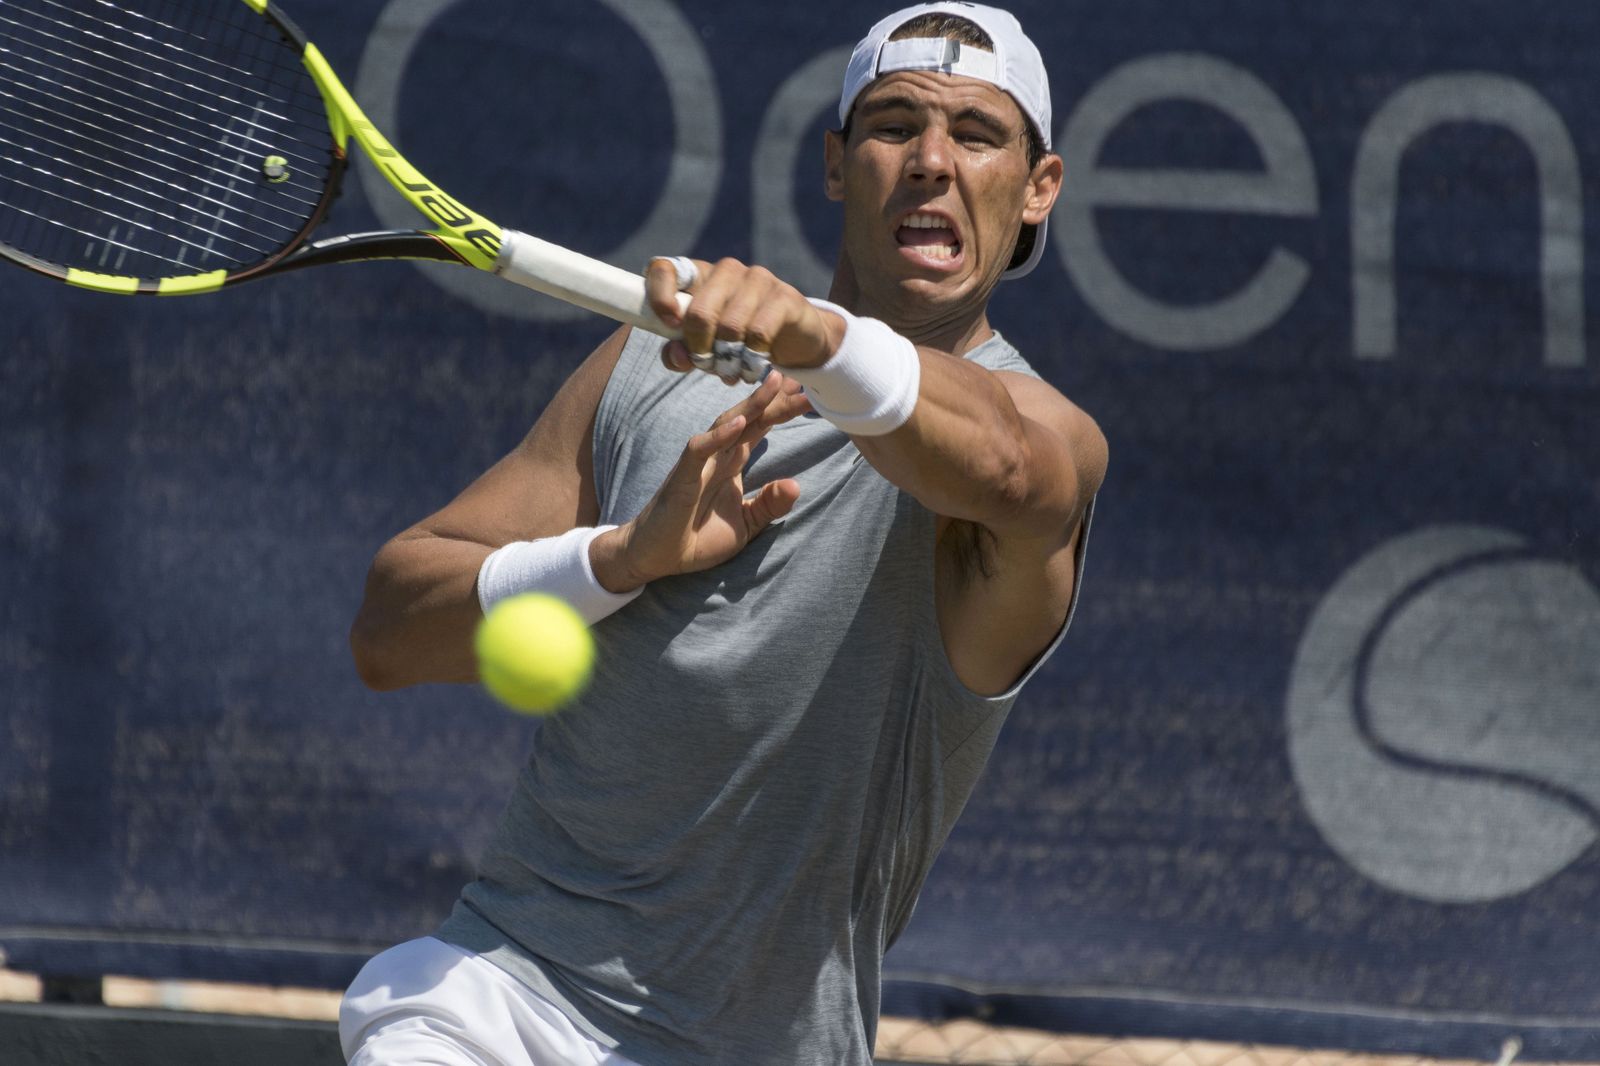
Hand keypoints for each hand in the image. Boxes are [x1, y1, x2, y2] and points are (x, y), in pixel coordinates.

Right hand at [591, 372, 809, 588]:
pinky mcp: (683, 478)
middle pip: (751, 419)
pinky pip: (699, 450)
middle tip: (804, 379)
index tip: (809, 392)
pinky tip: (740, 422)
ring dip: (752, 404)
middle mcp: (718, 455)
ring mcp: (700, 464)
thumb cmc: (697, 538)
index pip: (760, 428)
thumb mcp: (746, 525)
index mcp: (732, 463)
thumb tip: (795, 485)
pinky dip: (719, 436)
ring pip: (727, 424)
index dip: (782, 409)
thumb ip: (769, 505)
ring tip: (776, 383)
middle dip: (777, 399)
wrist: (657, 558)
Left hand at [644, 257, 845, 374]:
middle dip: (699, 349)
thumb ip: (679, 353)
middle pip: (699, 312)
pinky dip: (751, 359)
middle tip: (707, 367)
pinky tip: (751, 369)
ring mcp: (757, 279)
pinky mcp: (784, 296)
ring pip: (730, 326)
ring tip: (731, 374)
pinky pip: (759, 333)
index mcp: (698, 276)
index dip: (659, 295)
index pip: (664, 269)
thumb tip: (678, 355)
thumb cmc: (737, 342)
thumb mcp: (703, 349)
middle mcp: (726, 270)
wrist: (795, 340)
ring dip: (727, 360)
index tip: (669, 324)